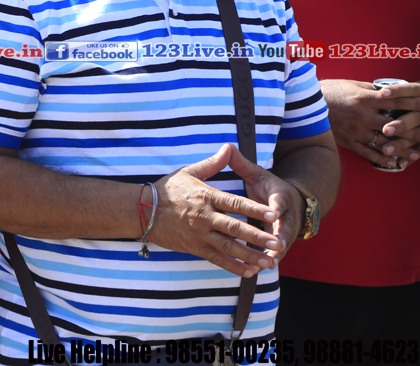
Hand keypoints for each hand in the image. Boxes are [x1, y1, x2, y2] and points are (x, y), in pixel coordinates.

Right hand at [151, 145, 280, 278]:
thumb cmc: (168, 189)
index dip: (255, 209)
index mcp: (206, 197)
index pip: (235, 203)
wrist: (142, 209)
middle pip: (235, 228)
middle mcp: (204, 217)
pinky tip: (248, 271)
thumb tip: (228, 147)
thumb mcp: (189, 172)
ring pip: (229, 247)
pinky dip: (233, 266)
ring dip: (250, 255)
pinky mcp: (194, 247)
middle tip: (277, 243)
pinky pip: (216, 259)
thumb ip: (213, 163)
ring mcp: (199, 234)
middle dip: (258, 237)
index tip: (274, 213)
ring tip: (269, 262)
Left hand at [224, 144, 304, 265]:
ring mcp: (286, 231)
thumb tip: (228, 146)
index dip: (277, 207)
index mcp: (281, 195)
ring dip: (275, 254)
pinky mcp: (280, 243)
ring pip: (282, 245)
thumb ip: (242, 164)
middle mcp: (287, 215)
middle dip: (281, 237)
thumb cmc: (269, 187)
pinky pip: (274, 254)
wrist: (291, 202)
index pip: (280, 201)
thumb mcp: (258, 174)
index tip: (273, 212)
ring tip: (266, 264)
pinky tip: (256, 271)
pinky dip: (267, 261)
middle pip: (286, 228)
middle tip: (274, 246)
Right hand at [321, 79, 419, 167]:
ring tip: (417, 153)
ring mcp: (355, 130)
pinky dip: (382, 159)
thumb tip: (390, 91)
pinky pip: (367, 152)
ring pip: (383, 142)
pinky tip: (395, 162)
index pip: (395, 100)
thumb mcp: (351, 85)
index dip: (414, 102)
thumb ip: (372, 90)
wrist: (304, 105)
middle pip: (394, 124)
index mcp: (364, 98)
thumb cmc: (329, 91)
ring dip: (402, 148)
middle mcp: (361, 115)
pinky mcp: (347, 141)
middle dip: (414, 130)